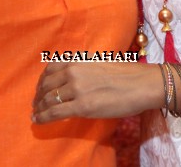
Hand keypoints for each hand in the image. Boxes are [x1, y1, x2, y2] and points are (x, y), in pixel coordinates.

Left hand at [32, 61, 162, 122]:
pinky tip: (38, 121)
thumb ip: (84, 69)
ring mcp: (77, 89)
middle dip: (38, 95)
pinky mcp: (82, 106)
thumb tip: (73, 81)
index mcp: (79, 60)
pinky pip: (54, 112)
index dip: (42, 80)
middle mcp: (74, 71)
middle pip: (46, 84)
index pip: (50, 68)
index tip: (41, 88)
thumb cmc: (128, 75)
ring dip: (38, 108)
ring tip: (36, 113)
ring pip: (47, 99)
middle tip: (36, 104)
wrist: (143, 84)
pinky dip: (42, 117)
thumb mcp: (101, 64)